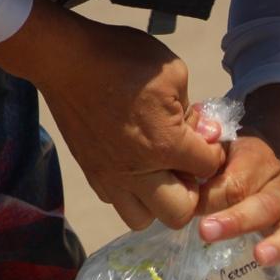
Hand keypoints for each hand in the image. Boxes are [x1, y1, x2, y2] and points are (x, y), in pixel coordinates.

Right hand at [0, 0, 224, 229]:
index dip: (214, 154)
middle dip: (190, 194)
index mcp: (165, 145)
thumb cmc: (122, 59)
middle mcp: (138, 171)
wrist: (65, 59)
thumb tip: (204, 133)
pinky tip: (135, 168)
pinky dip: (130, 194)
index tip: (206, 140)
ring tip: (160, 175)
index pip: (208, 169)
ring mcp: (111, 177)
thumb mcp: (174, 73)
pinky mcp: (91, 174)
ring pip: (142, 219)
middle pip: (179, 214)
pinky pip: (115, 202)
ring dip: (157, 203)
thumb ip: (194, 110)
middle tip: (186, 168)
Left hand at [194, 85, 279, 279]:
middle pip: (264, 205)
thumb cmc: (231, 162)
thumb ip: (199, 162)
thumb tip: (182, 189)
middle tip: (207, 231)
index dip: (211, 196)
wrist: (274, 156)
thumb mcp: (216, 151)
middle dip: (237, 220)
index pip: (233, 181)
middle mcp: (278, 192)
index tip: (188, 209)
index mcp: (255, 164)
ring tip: (261, 259)